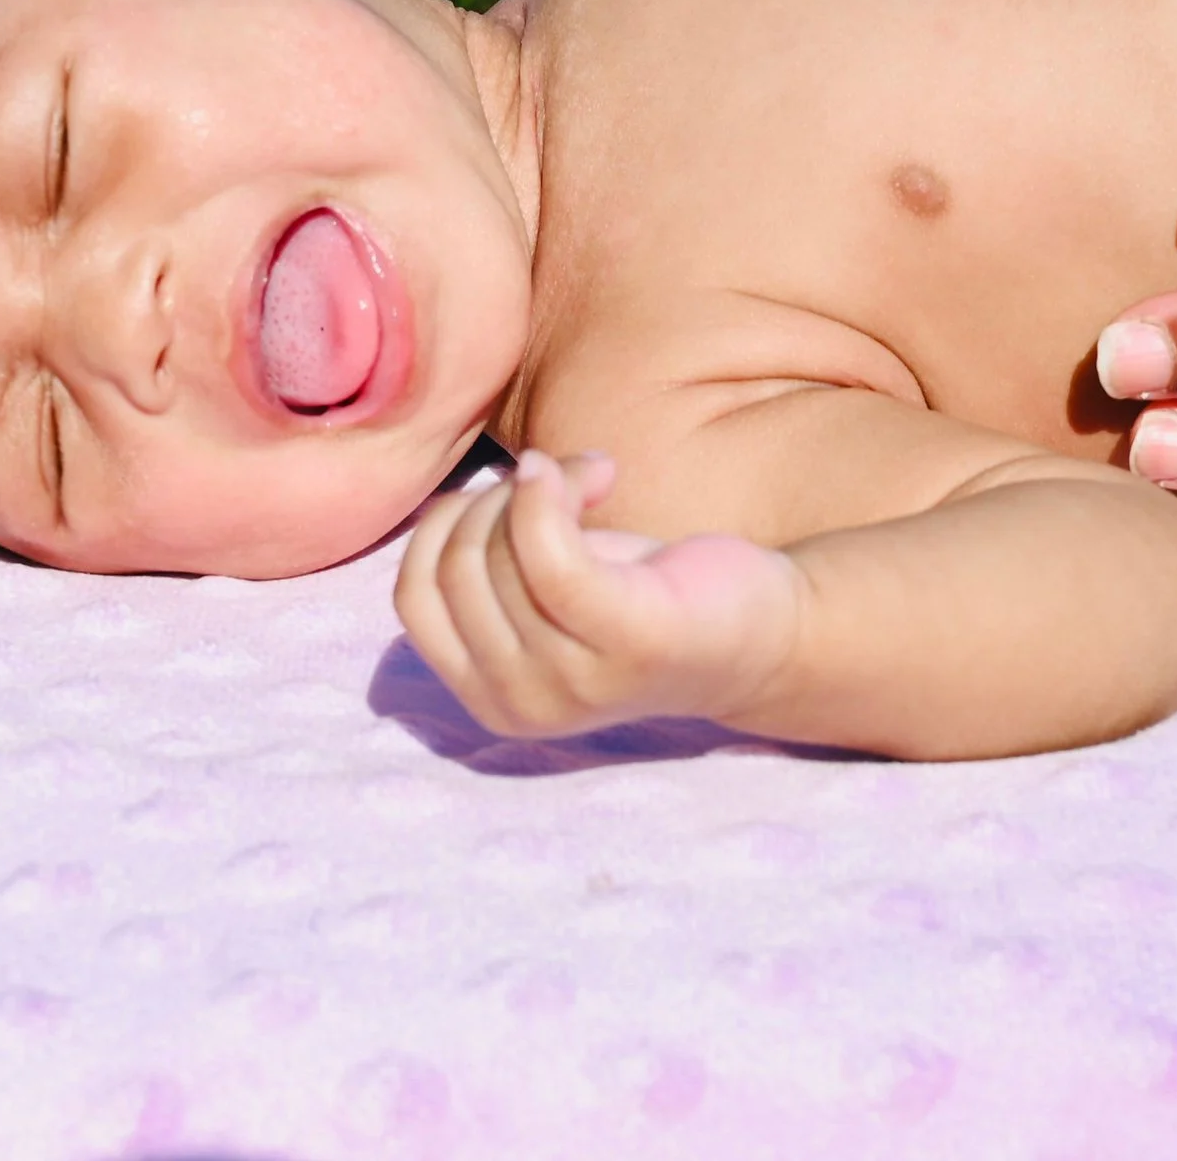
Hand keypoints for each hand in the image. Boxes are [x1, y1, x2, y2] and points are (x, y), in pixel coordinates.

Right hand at [393, 449, 807, 739]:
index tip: (505, 498)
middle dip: (499, 499)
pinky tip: (597, 471)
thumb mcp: (543, 594)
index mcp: (488, 699)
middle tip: (564, 480)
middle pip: (456, 567)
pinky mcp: (626, 642)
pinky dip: (556, 492)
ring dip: (546, 484)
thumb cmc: (647, 596)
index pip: (412, 598)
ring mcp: (572, 684)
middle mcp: (519, 706)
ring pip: (500, 552)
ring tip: (597, 476)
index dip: (442, 529)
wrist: (764, 632)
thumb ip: (483, 571)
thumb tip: (435, 507)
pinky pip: (548, 552)